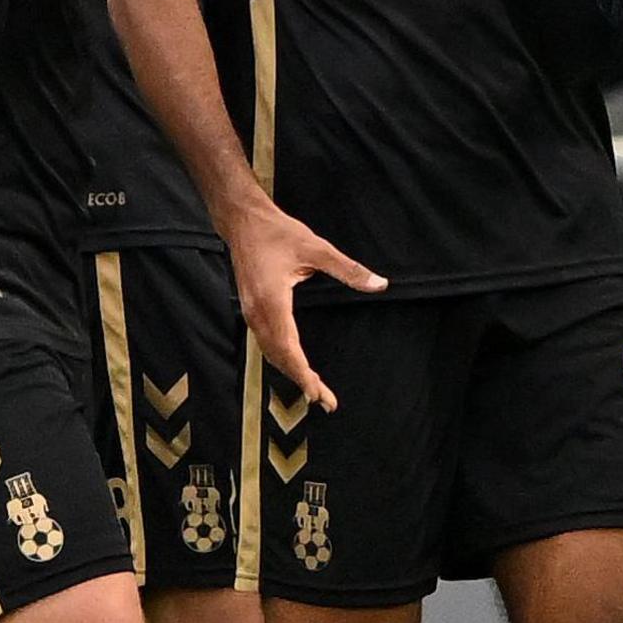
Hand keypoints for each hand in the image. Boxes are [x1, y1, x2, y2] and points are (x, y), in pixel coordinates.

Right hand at [215, 199, 383, 411]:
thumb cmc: (277, 232)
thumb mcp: (316, 248)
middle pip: (279, 356)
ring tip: (314, 389)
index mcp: (273, 300)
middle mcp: (258, 312)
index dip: (303, 374)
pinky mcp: (251, 309)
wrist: (242, 221)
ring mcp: (251, 312)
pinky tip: (294, 363)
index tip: (318, 394)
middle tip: (326, 400)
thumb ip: (348, 269)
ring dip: (291, 371)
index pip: (289, 348)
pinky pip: (266, 341)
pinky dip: (281, 358)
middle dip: (301, 380)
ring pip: (270, 352)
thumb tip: (380, 283)